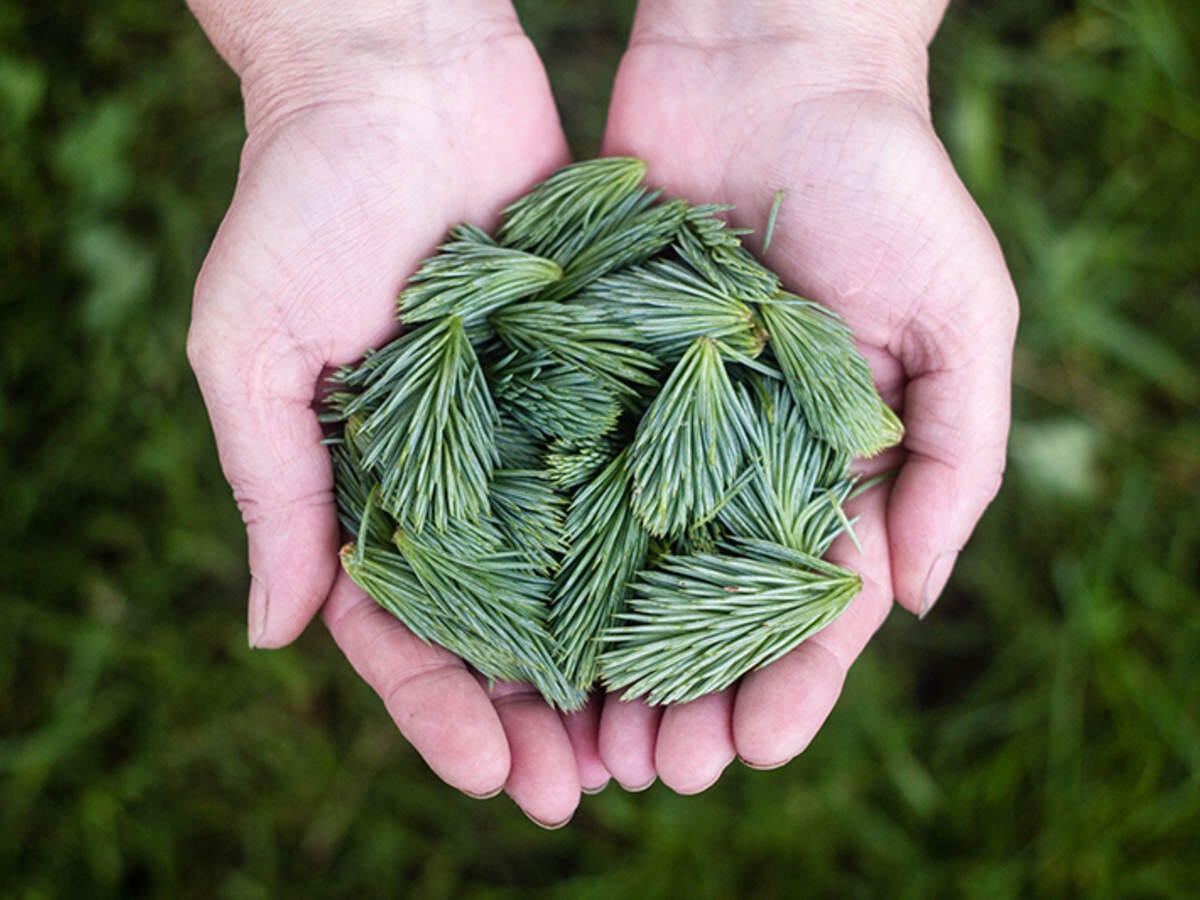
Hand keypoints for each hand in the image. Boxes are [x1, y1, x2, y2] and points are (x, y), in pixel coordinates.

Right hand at [186, 0, 604, 824]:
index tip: (491, 777)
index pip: (401, 629)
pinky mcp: (604, 371)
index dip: (440, 712)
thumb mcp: (252, 349)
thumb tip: (269, 634)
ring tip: (658, 740)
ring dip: (614, 658)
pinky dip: (667, 542)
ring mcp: (536, 427)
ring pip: (581, 568)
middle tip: (587, 791)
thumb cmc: (301, 201)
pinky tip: (709, 610)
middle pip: (502, 623)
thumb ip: (270, 489)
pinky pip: (638, 469)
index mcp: (369, 486)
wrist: (399, 71)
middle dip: (539, 713)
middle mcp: (460, 472)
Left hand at [592, 1, 1017, 792]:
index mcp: (830, 461)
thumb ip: (955, 456)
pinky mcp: (588, 369)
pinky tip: (519, 618)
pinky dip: (544, 548)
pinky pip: (563, 471)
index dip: (790, 685)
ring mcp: (658, 418)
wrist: (771, 66)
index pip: (811, 603)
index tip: (752, 753)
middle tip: (651, 773)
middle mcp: (739, 455)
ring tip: (580, 734)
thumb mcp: (961, 316)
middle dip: (687, 693)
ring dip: (607, 653)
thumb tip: (916, 600)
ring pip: (626, 561)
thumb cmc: (889, 182)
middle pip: (708, 604)